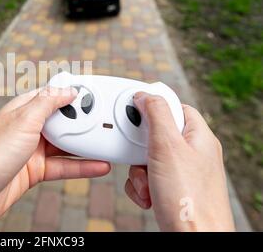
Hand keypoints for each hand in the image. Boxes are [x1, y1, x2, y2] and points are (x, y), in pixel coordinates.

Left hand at [0, 87, 110, 230]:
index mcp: (23, 110)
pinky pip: (64, 166)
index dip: (74, 94)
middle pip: (63, 120)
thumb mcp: (22, 121)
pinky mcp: (35, 171)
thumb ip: (47, 103)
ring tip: (109, 142)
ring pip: (66, 144)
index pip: (54, 95)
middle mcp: (28, 128)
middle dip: (84, 121)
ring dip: (87, 145)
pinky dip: (82, 167)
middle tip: (108, 120)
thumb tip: (68, 89)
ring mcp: (32, 150)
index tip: (96, 94)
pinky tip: (99, 166)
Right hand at [125, 92, 234, 230]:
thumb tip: (145, 95)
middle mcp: (192, 153)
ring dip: (138, 172)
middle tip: (140, 157)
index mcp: (198, 136)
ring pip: (147, 158)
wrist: (192, 239)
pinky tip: (149, 196)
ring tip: (148, 185)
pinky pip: (147, 178)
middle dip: (139, 149)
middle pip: (155, 134)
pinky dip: (141, 187)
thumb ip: (156, 114)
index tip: (133, 108)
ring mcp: (181, 173)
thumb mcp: (167, 146)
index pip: (174, 107)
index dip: (153, 106)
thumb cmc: (188, 198)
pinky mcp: (171, 189)